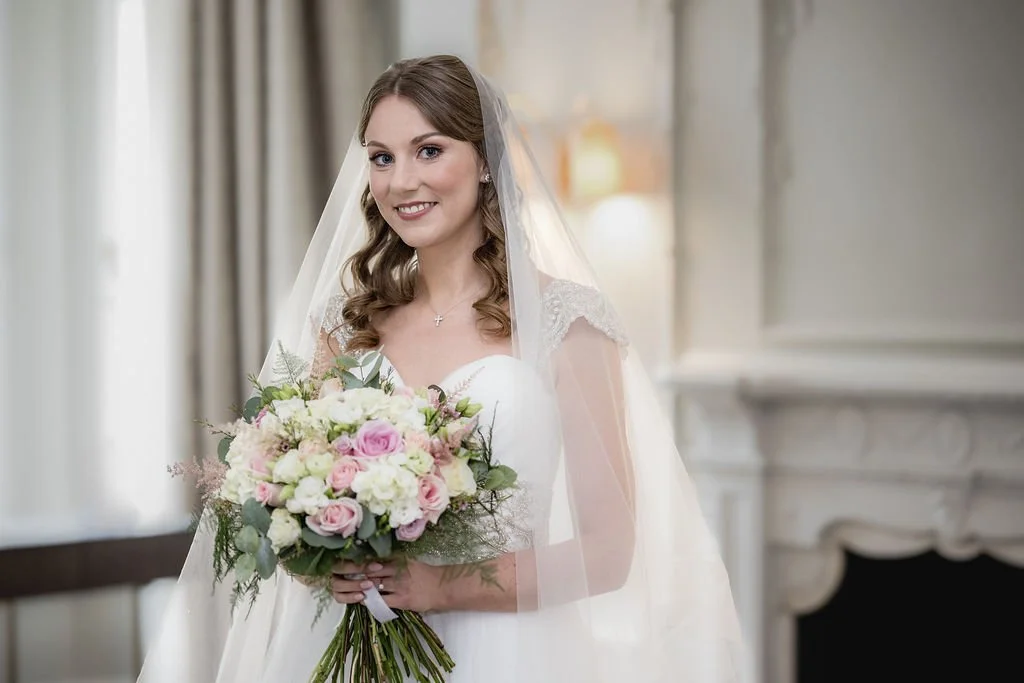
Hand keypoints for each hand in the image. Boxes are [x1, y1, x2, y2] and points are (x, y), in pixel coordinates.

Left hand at [330, 559, 448, 613]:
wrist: (441, 587)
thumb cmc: (425, 574)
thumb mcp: (410, 562)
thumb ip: (394, 560)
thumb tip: (376, 559)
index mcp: (398, 561)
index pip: (375, 561)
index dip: (360, 564)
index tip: (346, 564)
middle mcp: (397, 571)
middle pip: (371, 573)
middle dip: (357, 576)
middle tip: (343, 577)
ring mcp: (399, 586)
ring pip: (375, 587)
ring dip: (362, 589)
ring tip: (351, 590)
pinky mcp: (402, 600)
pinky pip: (382, 601)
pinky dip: (372, 601)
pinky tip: (364, 602)